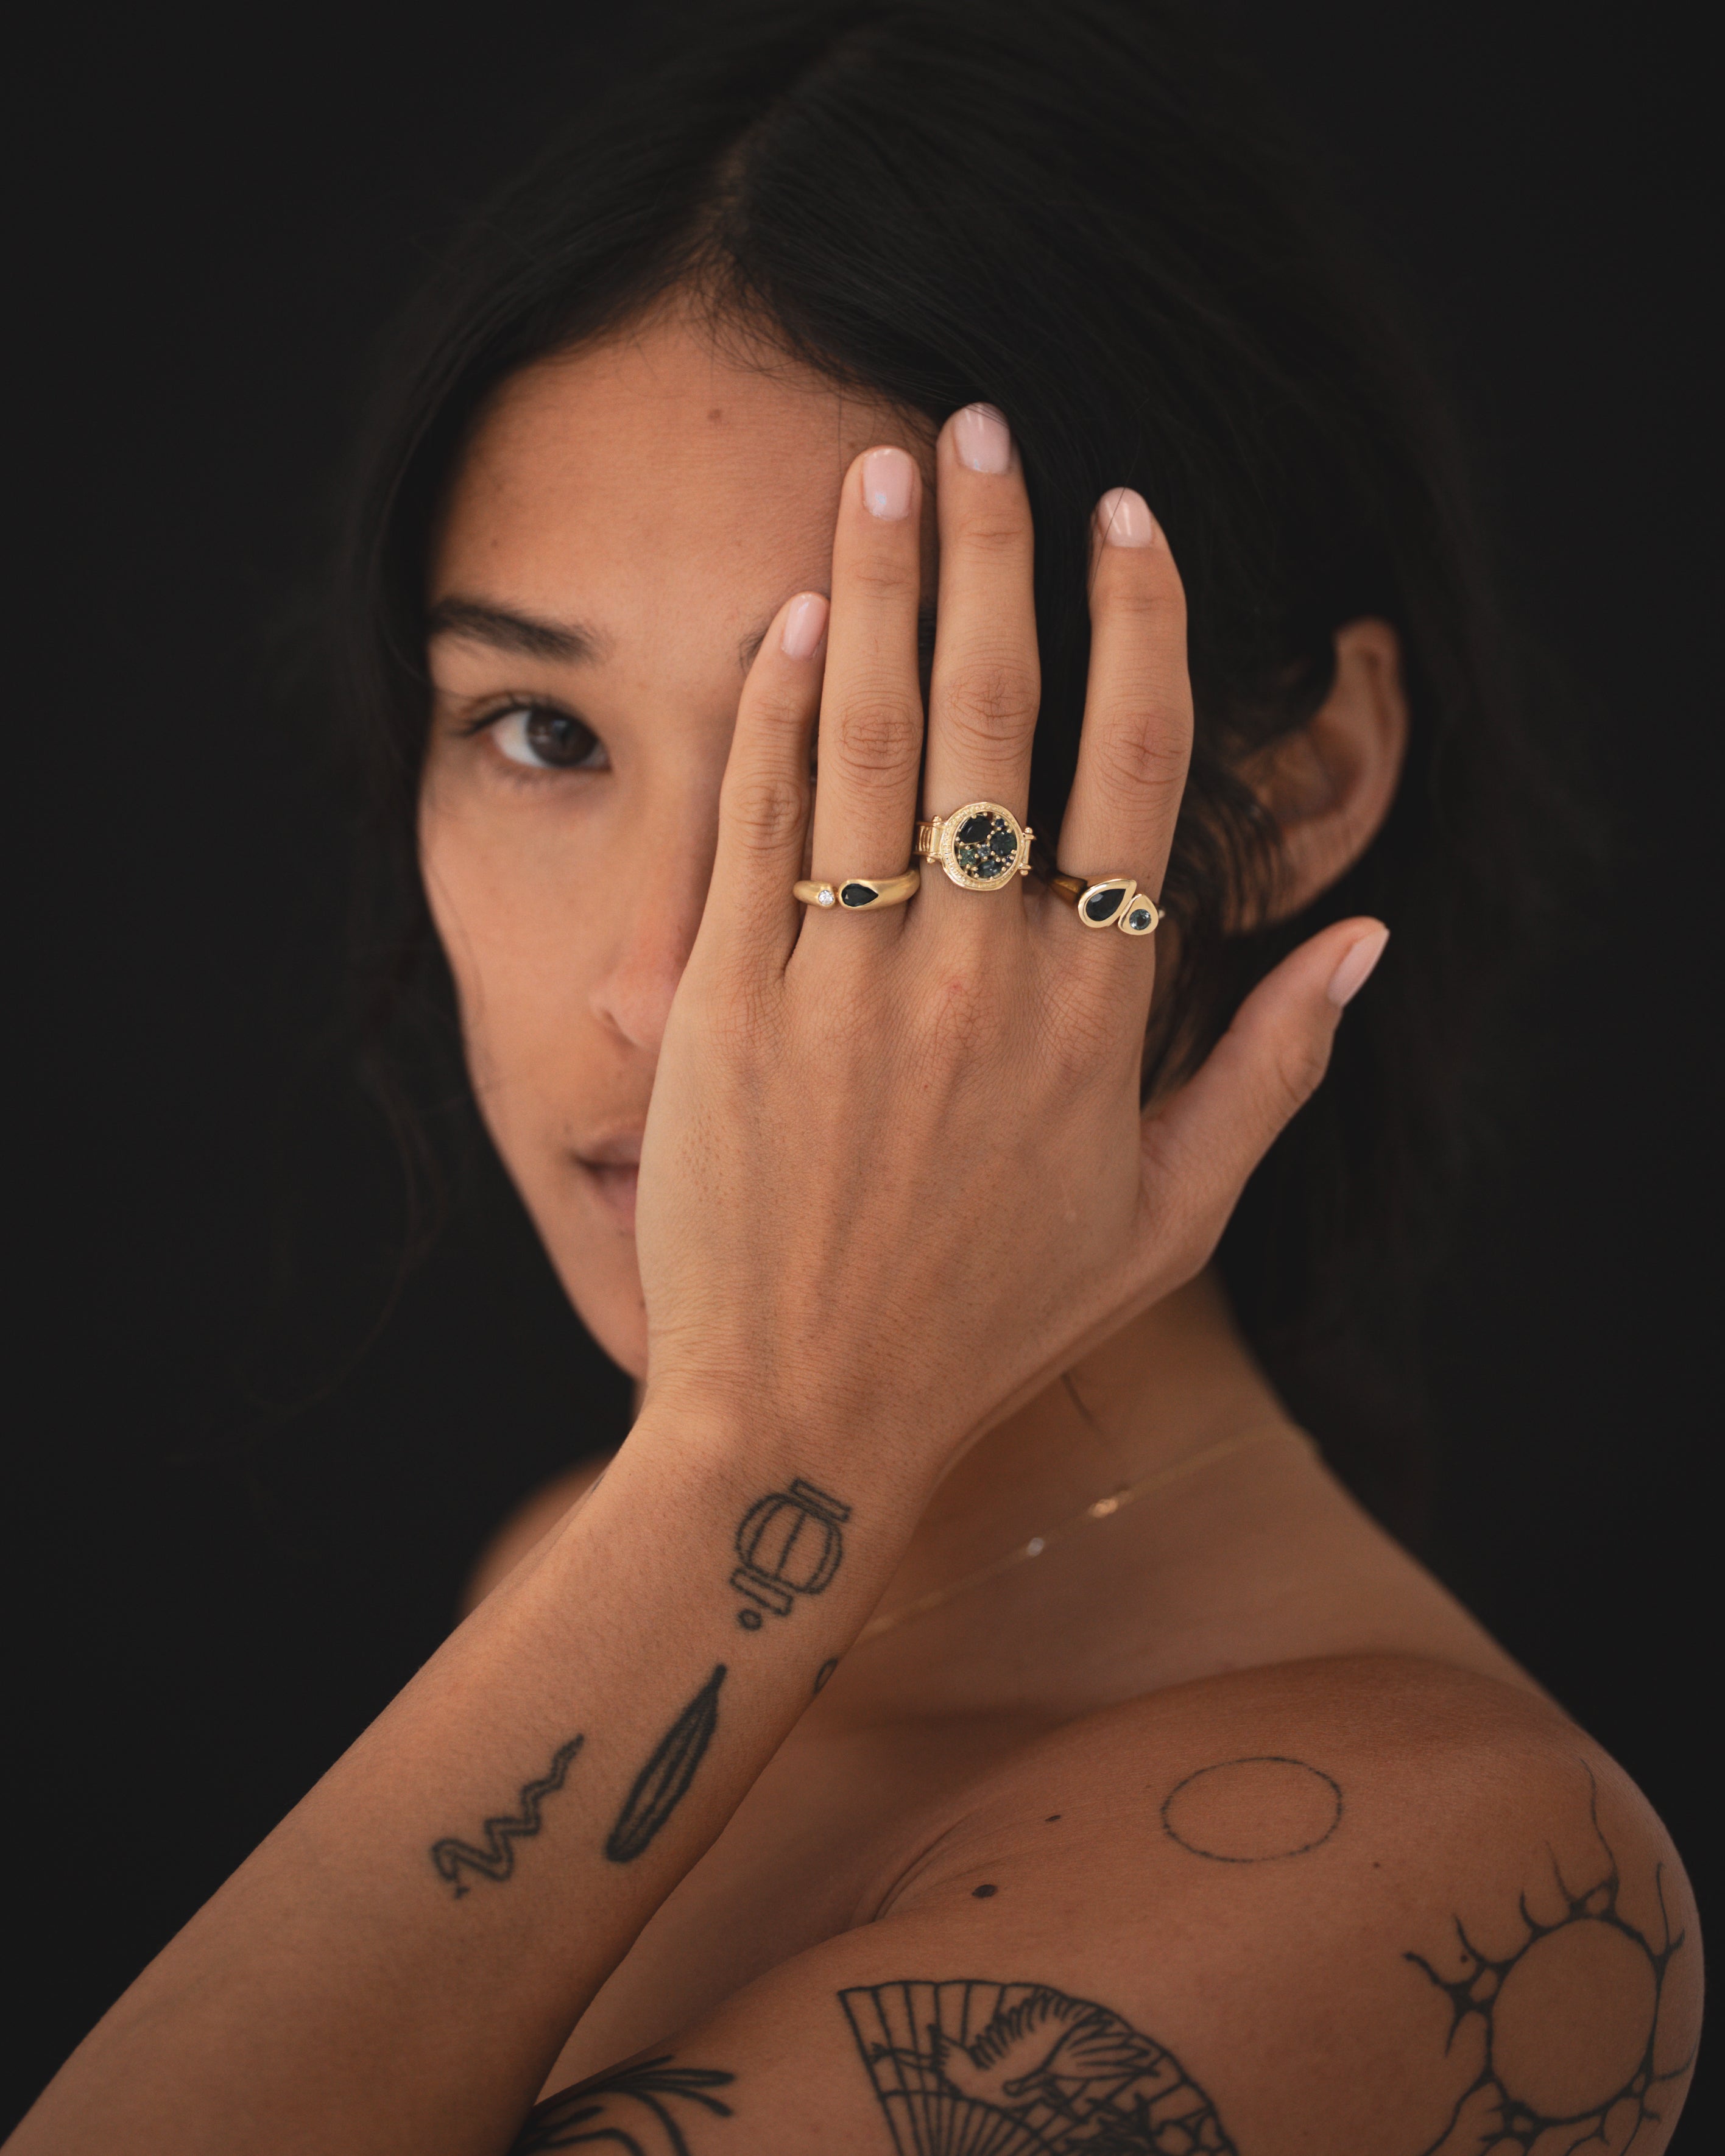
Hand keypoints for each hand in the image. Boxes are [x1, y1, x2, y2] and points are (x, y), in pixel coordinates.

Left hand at [635, 408, 1383, 1481]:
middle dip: (996, 548)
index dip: (1138, 619)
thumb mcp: (1169, 1219)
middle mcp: (981, 971)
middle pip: (999, 709)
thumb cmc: (991, 1322)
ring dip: (880, 585)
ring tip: (877, 468)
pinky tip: (794, 620)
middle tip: (978, 425)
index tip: (1127, 513)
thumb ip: (1273, 1071)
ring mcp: (849, 978)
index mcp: (1097, 1012)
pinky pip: (757, 821)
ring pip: (872, 735)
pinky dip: (776, 712)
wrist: (803, 1419)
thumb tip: (1368, 940)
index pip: (1136, 761)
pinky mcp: (729, 1000)